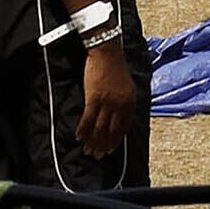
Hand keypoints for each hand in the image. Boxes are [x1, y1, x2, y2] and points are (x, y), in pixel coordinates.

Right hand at [79, 33, 145, 159]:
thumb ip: (125, 103)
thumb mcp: (127, 87)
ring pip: (99, 128)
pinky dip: (83, 129)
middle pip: (111, 131)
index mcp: (130, 102)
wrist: (107, 53)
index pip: (123, 127)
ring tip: (87, 150)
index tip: (110, 150)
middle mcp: (120, 104)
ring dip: (93, 141)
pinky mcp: (94, 98)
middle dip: (103, 145)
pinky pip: (88, 119)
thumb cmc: (116, 68)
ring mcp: (107, 101)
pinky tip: (79, 137)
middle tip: (97, 155)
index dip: (116, 141)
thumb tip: (119, 120)